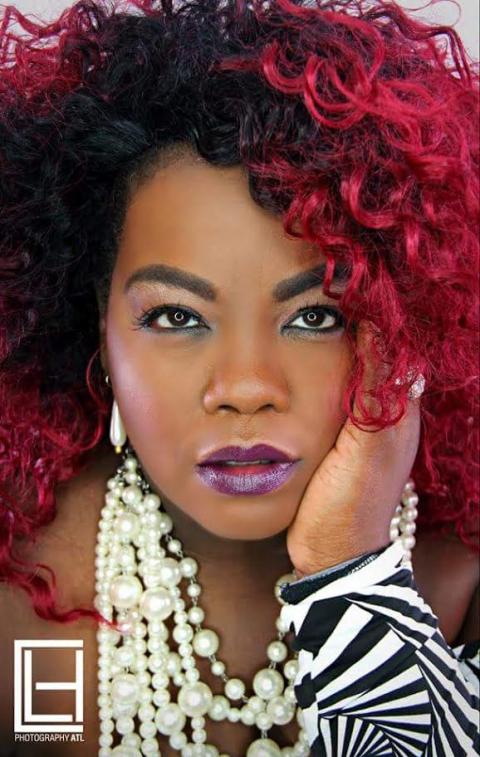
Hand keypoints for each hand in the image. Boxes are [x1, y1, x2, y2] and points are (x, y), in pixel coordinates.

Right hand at [286, 320, 421, 576]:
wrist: (330, 553)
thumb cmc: (350, 503)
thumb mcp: (366, 447)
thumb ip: (372, 394)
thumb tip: (376, 334)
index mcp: (399, 414)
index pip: (395, 353)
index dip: (375, 322)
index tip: (346, 294)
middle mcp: (384, 417)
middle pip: (372, 361)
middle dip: (352, 330)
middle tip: (319, 300)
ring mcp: (359, 429)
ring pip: (349, 377)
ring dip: (331, 352)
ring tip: (303, 323)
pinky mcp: (334, 440)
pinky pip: (330, 396)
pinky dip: (317, 377)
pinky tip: (292, 367)